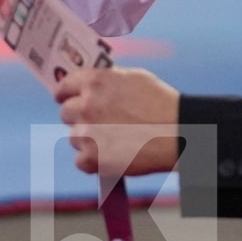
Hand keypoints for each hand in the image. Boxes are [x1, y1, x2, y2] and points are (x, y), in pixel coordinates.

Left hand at [56, 66, 182, 176]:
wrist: (178, 133)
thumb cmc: (162, 104)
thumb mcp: (135, 78)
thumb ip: (109, 80)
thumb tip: (95, 85)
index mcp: (95, 82)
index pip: (65, 85)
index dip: (65, 93)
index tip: (64, 98)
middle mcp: (86, 105)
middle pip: (66, 113)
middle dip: (79, 118)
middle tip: (98, 124)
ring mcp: (87, 132)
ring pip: (74, 138)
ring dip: (88, 140)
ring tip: (114, 142)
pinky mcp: (92, 158)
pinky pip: (81, 161)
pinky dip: (93, 162)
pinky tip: (111, 157)